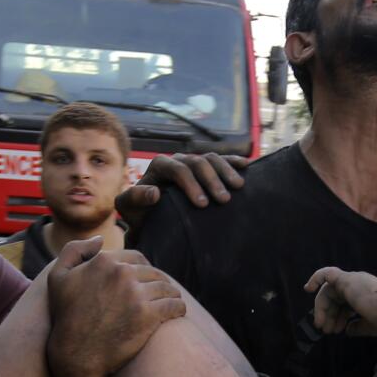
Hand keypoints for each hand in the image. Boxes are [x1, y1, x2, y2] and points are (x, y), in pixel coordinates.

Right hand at [46, 236, 186, 376]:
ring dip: (170, 294)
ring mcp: (136, 294)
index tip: (145, 281)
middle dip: (157, 282)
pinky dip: (179, 309)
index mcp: (104, 261)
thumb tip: (100, 239)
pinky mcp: (148, 316)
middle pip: (153, 272)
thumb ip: (74, 250)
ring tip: (171, 302)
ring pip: (166, 288)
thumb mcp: (58, 277)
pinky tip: (178, 313)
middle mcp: (122, 273)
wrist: (76, 355)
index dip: (143, 269)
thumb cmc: (66, 317)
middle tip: (160, 294)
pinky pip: (174, 306)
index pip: (136, 257)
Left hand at [115, 152, 247, 218]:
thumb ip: (135, 198)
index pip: (178, 169)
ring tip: (238, 188)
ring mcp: (193, 162)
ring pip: (212, 159)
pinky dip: (233, 162)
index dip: (191, 184)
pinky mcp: (205, 168)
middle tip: (223, 200)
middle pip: (198, 163)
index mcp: (160, 166)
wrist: (151, 217)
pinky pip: (222, 160)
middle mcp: (178, 160)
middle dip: (212, 180)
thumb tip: (155, 193)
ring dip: (226, 172)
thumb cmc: (140, 215)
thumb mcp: (130, 209)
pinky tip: (246, 166)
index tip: (202, 204)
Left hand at [304, 267, 376, 336]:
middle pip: (335, 298)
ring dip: (323, 309)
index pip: (345, 303)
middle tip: (325, 330)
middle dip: (329, 315)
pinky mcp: (345, 279)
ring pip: (329, 292)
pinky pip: (326, 274)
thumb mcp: (368, 325)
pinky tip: (308, 288)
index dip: (339, 316)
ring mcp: (351, 281)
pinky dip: (316, 278)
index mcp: (363, 294)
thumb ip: (356, 327)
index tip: (337, 330)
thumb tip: (347, 330)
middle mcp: (357, 285)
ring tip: (321, 325)